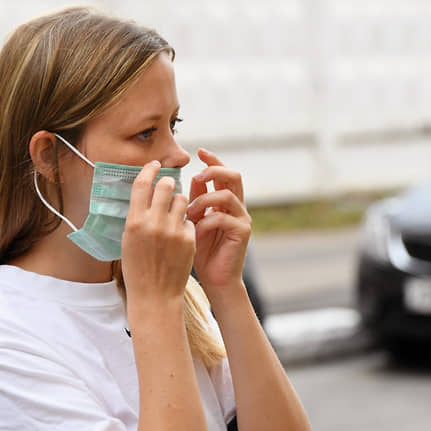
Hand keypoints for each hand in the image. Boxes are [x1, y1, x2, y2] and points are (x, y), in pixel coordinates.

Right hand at [121, 161, 195, 303]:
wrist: (155, 295)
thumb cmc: (137, 269)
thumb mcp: (128, 240)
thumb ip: (137, 216)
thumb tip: (146, 194)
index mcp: (134, 222)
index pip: (142, 184)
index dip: (149, 170)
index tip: (154, 165)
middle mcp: (154, 223)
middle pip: (166, 186)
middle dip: (167, 184)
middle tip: (167, 187)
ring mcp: (173, 231)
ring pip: (182, 199)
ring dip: (178, 202)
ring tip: (174, 213)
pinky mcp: (189, 239)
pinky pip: (189, 219)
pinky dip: (185, 223)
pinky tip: (179, 236)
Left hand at [186, 149, 251, 294]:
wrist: (215, 279)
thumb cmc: (202, 251)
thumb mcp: (195, 221)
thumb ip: (196, 200)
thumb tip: (192, 177)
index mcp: (226, 202)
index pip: (223, 174)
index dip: (213, 160)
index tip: (199, 151)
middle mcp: (238, 207)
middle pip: (234, 176)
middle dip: (214, 171)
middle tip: (197, 175)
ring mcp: (242, 219)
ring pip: (226, 195)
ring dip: (204, 200)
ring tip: (188, 212)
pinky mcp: (242, 232)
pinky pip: (222, 217)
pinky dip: (206, 221)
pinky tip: (195, 231)